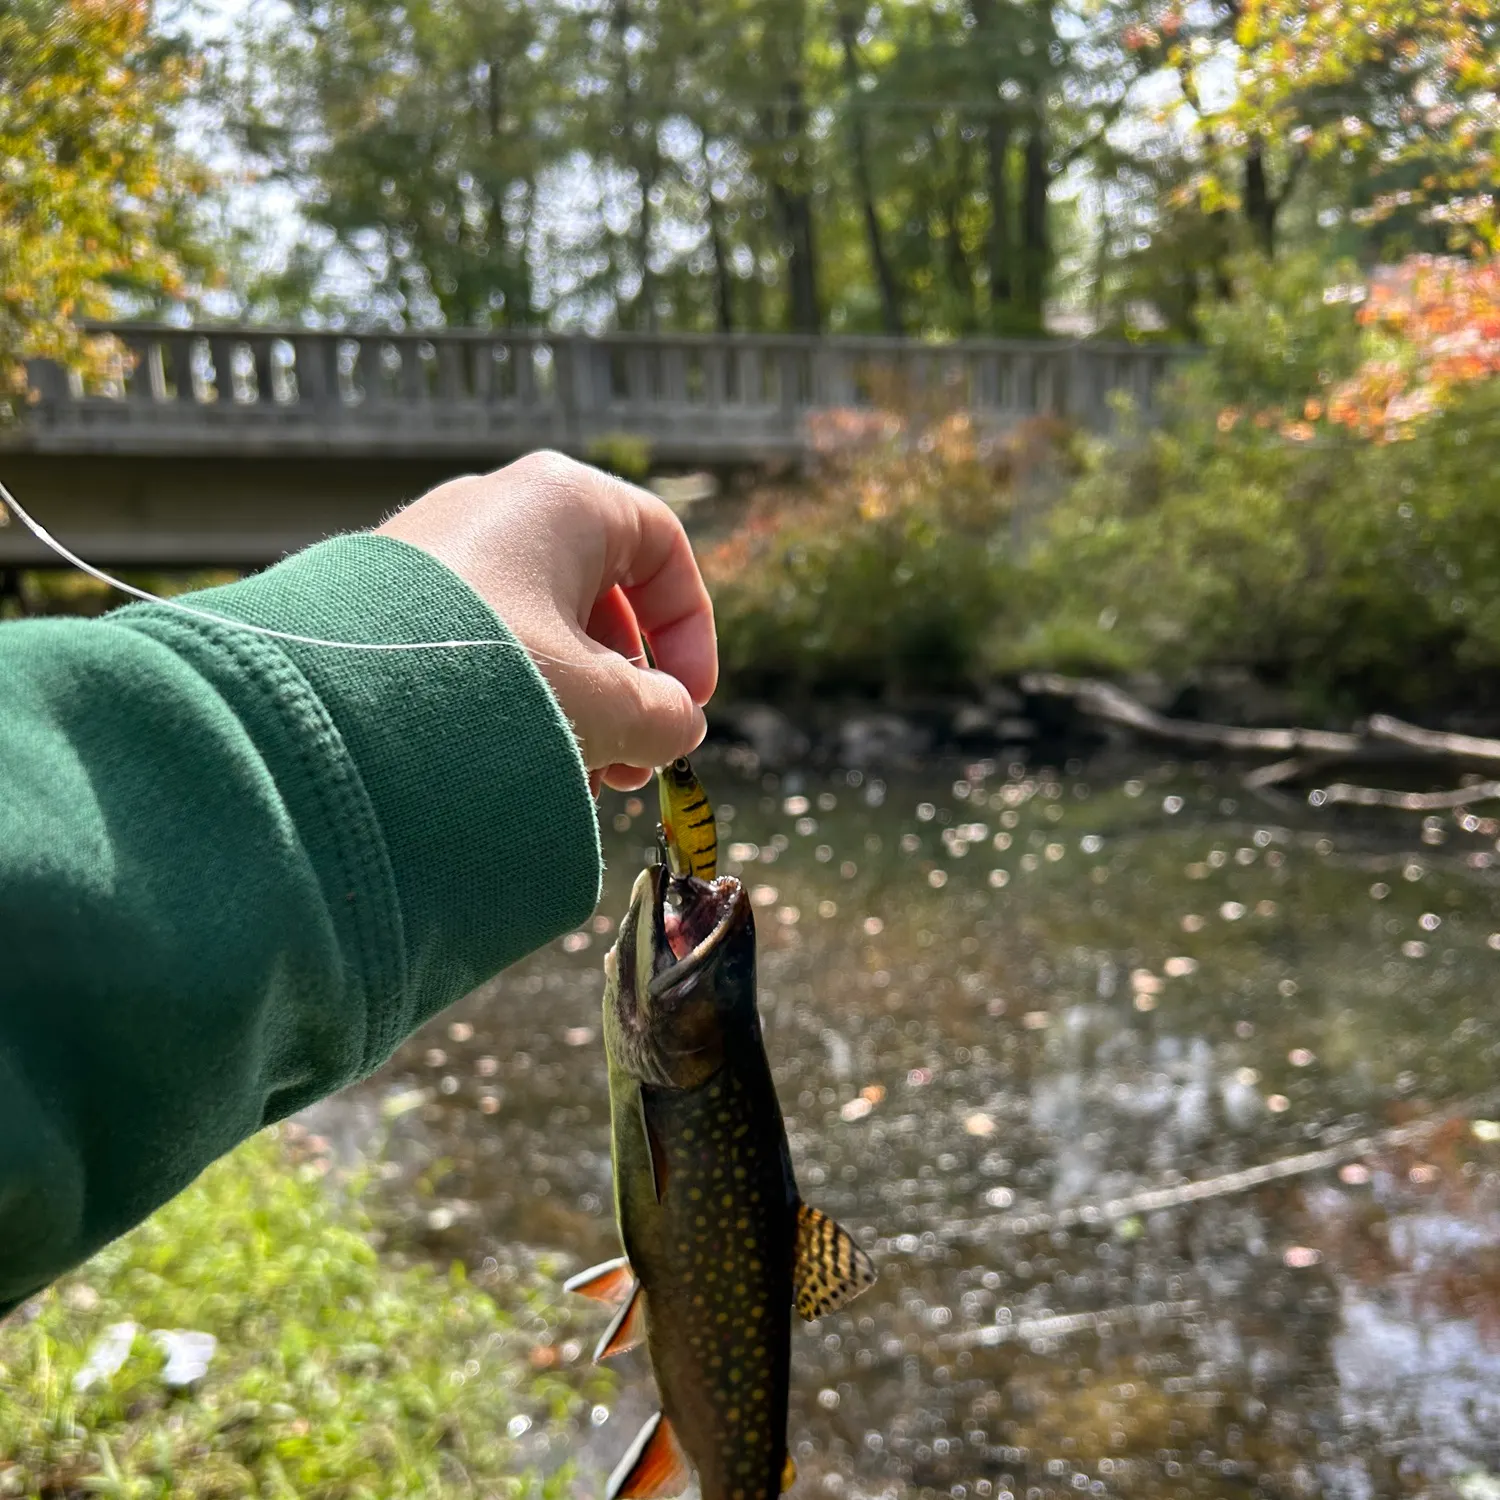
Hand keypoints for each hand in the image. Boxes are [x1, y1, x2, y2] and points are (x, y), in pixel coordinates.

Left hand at [377, 452, 715, 792]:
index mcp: (563, 500)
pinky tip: (514, 765)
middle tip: (635, 762)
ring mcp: (438, 550)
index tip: (689, 702)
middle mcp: (498, 507)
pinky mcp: (392, 598)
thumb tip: (677, 725)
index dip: (690, 629)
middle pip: (600, 595)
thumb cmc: (488, 682)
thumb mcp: (604, 707)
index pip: (662, 546)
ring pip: (541, 627)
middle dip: (630, 687)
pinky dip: (517, 699)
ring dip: (578, 706)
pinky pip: (482, 644)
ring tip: (578, 781)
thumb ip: (664, 715)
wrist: (330, 703)